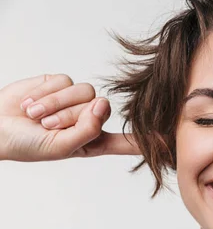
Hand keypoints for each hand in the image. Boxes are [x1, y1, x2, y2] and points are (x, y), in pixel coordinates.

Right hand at [0, 74, 139, 161]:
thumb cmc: (27, 144)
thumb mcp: (60, 147)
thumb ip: (87, 130)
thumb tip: (102, 104)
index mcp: (94, 142)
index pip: (128, 141)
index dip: (148, 141)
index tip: (170, 140)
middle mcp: (90, 119)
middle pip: (100, 109)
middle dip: (69, 117)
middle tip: (46, 127)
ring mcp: (77, 101)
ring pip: (85, 92)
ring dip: (56, 105)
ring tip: (37, 116)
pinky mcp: (61, 84)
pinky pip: (65, 81)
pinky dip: (46, 93)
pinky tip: (32, 103)